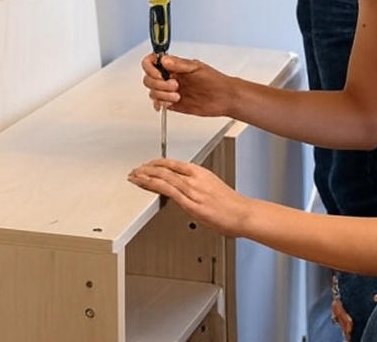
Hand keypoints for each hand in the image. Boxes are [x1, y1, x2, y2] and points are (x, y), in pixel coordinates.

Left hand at [128, 158, 250, 235]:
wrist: (242, 213)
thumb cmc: (231, 204)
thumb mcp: (212, 187)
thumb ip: (196, 186)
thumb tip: (184, 190)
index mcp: (200, 172)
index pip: (173, 163)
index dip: (157, 163)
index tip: (147, 165)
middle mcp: (194, 178)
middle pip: (165, 168)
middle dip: (147, 169)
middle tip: (136, 170)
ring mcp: (192, 190)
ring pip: (163, 177)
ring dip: (146, 176)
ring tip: (134, 176)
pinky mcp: (191, 203)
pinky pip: (168, 191)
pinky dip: (153, 185)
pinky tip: (144, 185)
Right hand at [141, 53, 232, 116]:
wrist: (223, 98)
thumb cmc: (215, 80)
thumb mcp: (197, 68)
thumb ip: (179, 64)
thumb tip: (164, 60)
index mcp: (175, 66)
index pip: (153, 62)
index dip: (151, 68)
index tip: (159, 74)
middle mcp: (171, 77)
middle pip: (149, 79)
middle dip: (159, 84)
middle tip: (175, 86)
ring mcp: (170, 91)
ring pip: (153, 92)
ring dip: (162, 95)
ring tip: (177, 96)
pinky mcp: (173, 103)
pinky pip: (159, 103)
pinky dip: (160, 104)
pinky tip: (167, 104)